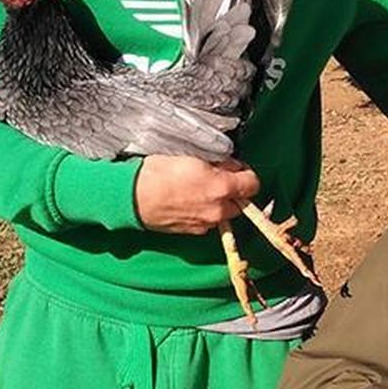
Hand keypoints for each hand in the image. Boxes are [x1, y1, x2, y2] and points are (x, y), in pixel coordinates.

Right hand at [134, 155, 259, 233]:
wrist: (134, 197)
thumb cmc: (160, 172)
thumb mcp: (192, 157)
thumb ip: (219, 164)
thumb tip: (232, 167)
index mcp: (222, 187)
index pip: (253, 184)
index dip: (246, 174)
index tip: (236, 169)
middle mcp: (218, 209)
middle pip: (241, 203)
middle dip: (233, 192)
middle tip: (217, 179)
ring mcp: (206, 223)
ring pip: (224, 214)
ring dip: (219, 204)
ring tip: (200, 191)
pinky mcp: (194, 231)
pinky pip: (208, 222)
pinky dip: (205, 213)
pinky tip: (189, 202)